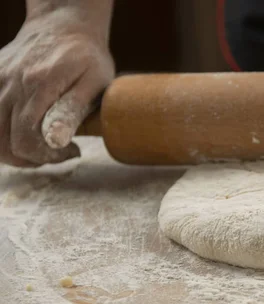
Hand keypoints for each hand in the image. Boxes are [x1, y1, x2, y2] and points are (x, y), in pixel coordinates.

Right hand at [0, 7, 113, 166]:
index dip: (49, 156)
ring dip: (16, 150)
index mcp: (39, 85)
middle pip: (6, 142)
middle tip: (58, 152)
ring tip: (42, 146)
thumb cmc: (86, 58)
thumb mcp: (95, 83)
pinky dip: (5, 134)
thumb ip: (73, 111)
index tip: (73, 151)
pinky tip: (28, 131)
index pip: (27, 138)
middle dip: (33, 157)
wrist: (63, 26)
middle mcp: (11, 83)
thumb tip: (57, 140)